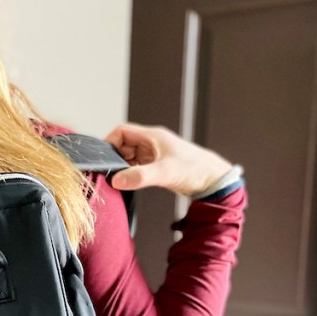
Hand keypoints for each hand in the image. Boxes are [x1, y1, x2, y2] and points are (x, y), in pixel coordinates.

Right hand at [104, 122, 232, 198]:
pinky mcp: (157, 166)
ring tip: (122, 180)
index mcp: (152, 136)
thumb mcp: (165, 172)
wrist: (213, 180)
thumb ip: (140, 176)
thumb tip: (117, 180)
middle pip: (123, 145)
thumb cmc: (194, 170)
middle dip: (115, 158)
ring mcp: (154, 154)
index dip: (110, 142)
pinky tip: (132, 183)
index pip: (122, 131)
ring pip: (129, 157)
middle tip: (112, 173)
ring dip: (123, 167)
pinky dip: (131, 174)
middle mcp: (152, 143)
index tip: (103, 158)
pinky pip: (137, 167)